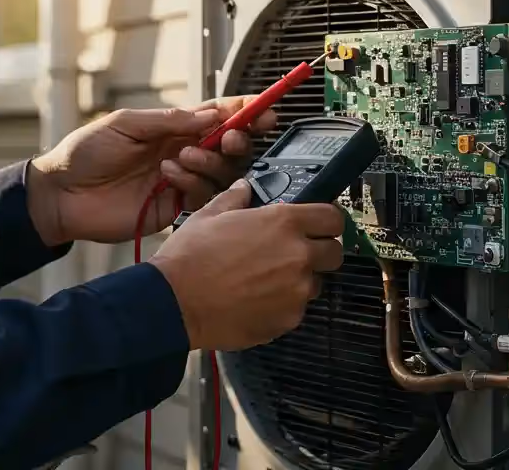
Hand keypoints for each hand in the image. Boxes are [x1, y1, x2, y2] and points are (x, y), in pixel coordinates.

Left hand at [27, 96, 277, 245]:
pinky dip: (192, 183)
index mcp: (172, 128)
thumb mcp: (125, 124)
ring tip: (182, 156)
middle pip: (229, 146)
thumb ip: (169, 120)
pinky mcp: (174, 208)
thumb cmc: (85, 153)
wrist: (61, 195)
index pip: (217, 116)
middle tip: (231, 139)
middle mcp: (183, 153)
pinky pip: (202, 197)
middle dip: (238, 139)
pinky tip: (168, 176)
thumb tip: (210, 115)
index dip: (243, 112)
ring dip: (209, 162)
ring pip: (221, 173)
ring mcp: (181, 182)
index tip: (263, 109)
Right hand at [149, 181, 346, 350]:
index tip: (316, 226)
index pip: (333, 218)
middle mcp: (299, 255)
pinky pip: (295, 309)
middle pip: (334, 253)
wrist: (173, 303)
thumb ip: (236, 199)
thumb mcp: (210, 215)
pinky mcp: (287, 320)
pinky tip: (255, 302)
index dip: (326, 221)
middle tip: (294, 254)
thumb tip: (245, 189)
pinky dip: (282, 306)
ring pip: (315, 283)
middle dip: (320, 252)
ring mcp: (297, 291)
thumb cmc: (190, 255)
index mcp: (284, 222)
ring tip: (266, 281)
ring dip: (300, 281)